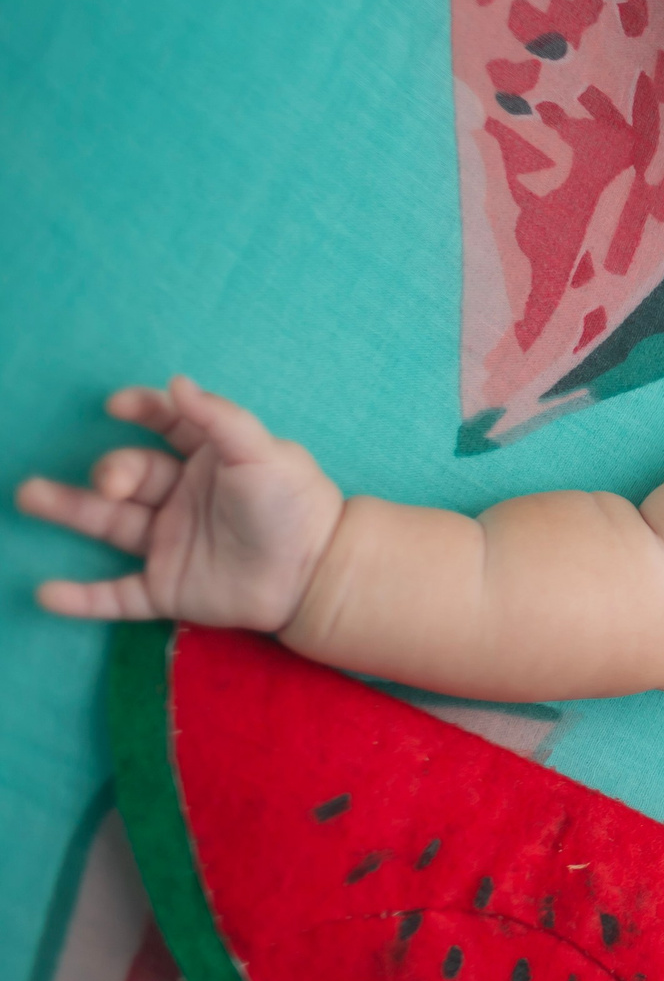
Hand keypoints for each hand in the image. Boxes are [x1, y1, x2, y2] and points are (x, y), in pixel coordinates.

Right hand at [16, 377, 344, 628]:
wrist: (317, 573)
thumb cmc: (295, 506)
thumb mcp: (263, 453)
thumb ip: (220, 418)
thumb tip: (177, 381)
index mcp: (209, 460)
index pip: (166, 424)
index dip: (142, 409)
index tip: (119, 404)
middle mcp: (183, 498)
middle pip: (129, 474)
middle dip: (108, 471)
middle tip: (110, 482)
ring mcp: (172, 543)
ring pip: (109, 524)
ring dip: (67, 509)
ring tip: (26, 495)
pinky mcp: (169, 590)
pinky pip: (117, 596)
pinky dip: (82, 599)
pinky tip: (45, 594)